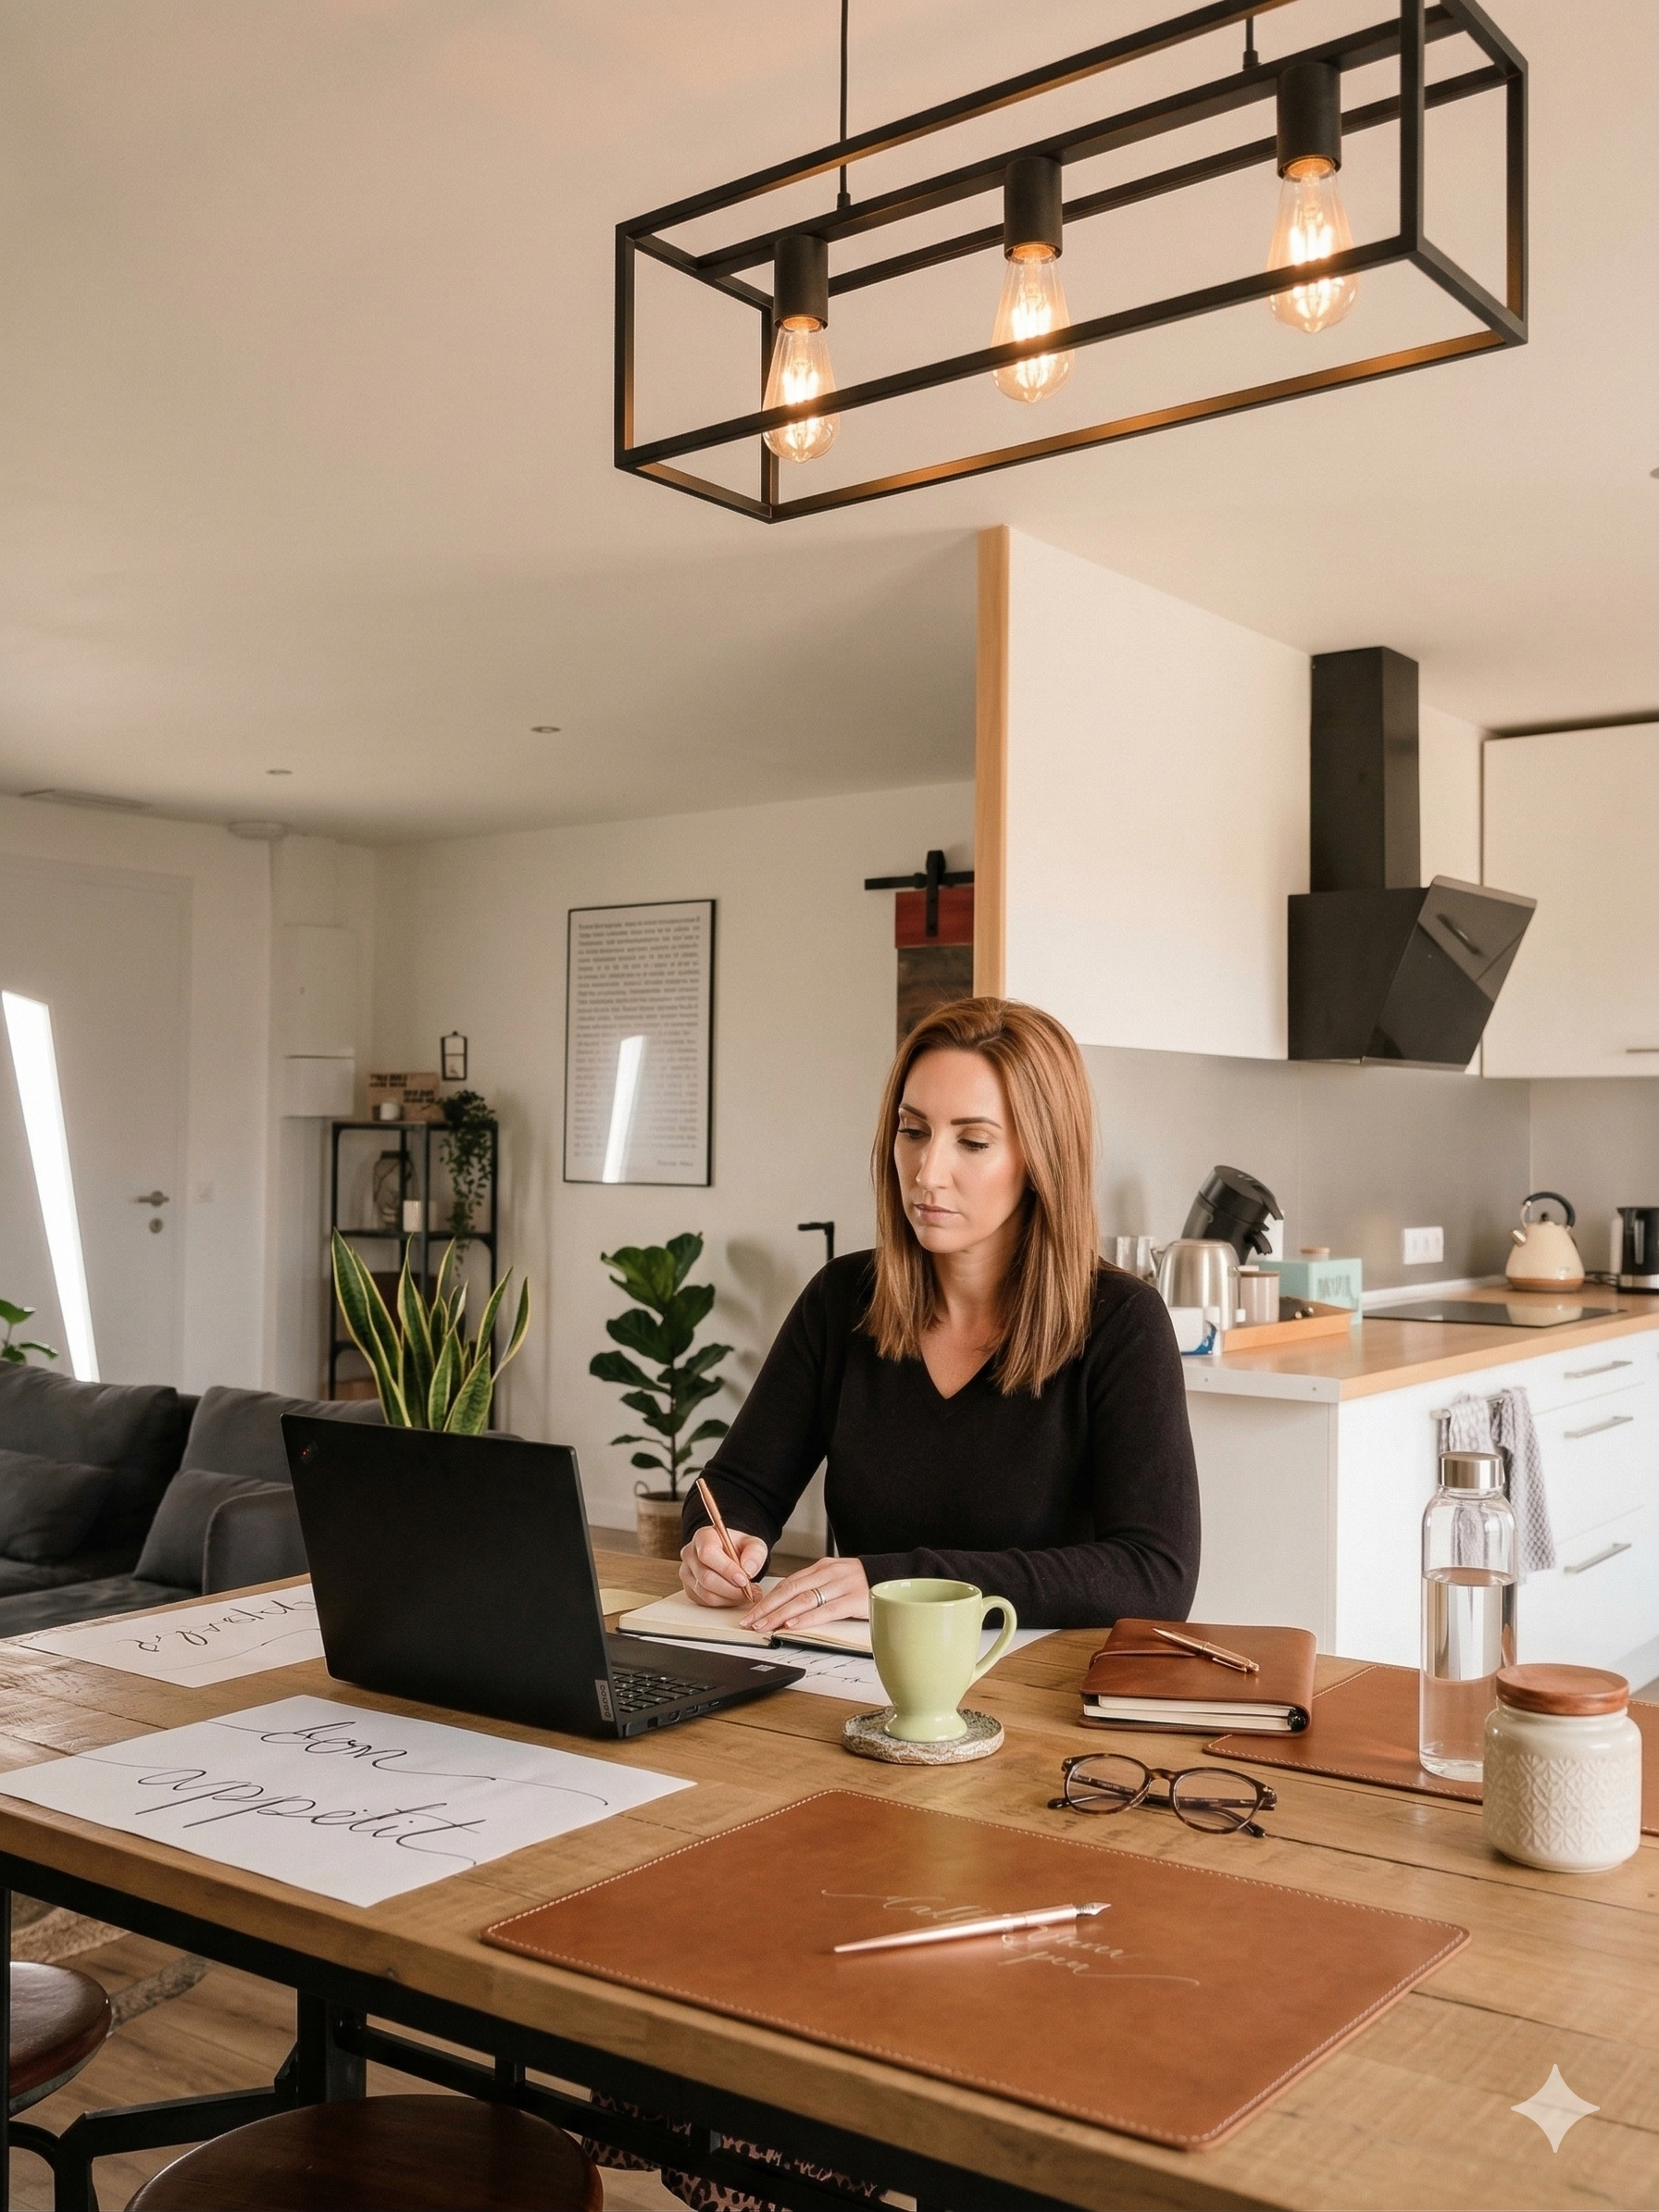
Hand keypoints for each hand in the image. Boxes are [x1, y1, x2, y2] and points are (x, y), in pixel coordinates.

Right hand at [680, 1523, 768, 1608]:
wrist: (729, 1553)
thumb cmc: (738, 1547)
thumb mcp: (753, 1543)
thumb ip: (755, 1553)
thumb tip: (748, 1570)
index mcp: (704, 1536)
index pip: (708, 1553)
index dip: (726, 1569)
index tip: (744, 1579)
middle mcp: (690, 1553)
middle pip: (706, 1577)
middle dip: (732, 1589)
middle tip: (751, 1591)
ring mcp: (687, 1572)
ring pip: (706, 1593)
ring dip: (730, 1598)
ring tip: (747, 1594)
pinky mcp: (689, 1589)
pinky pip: (705, 1602)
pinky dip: (724, 1602)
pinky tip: (735, 1596)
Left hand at [742, 1555, 868, 1635]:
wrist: (898, 1576)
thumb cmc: (865, 1582)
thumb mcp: (838, 1578)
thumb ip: (818, 1587)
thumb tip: (790, 1605)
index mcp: (823, 1567)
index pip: (788, 1583)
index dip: (768, 1598)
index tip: (752, 1612)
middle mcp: (829, 1573)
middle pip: (791, 1590)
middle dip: (767, 1607)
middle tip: (750, 1622)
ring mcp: (842, 1585)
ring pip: (804, 1599)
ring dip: (780, 1614)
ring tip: (765, 1626)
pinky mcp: (855, 1599)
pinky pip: (826, 1609)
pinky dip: (807, 1618)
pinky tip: (792, 1625)